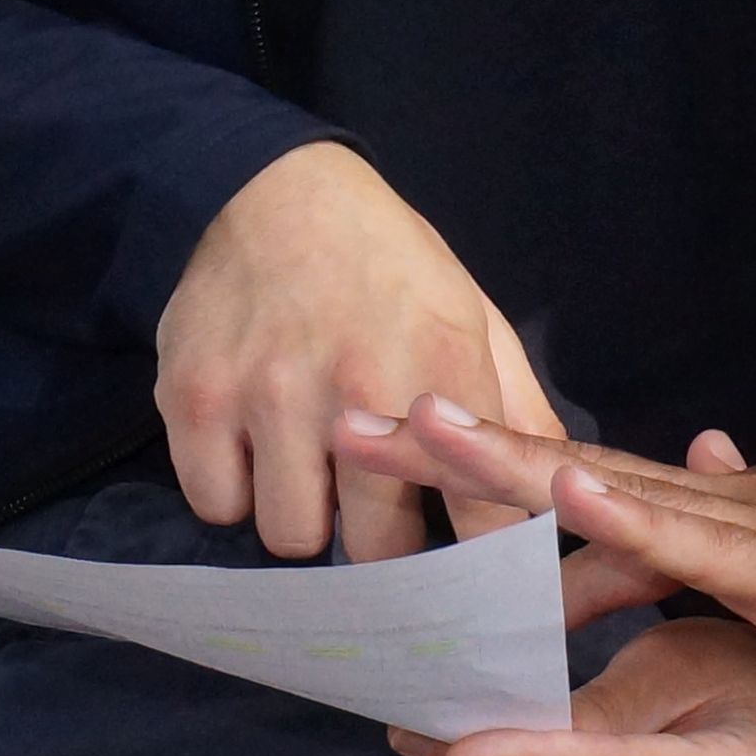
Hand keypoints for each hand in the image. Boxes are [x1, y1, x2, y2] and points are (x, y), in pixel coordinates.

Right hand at [158, 146, 552, 561]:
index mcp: (443, 367)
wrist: (272, 186)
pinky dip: (234, 490)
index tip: (468, 570)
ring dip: (304, 515)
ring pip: (293, 538)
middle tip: (373, 504)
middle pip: (377, 550)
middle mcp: (358, 387)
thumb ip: (517, 408)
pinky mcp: (195, 398)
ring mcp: (269, 394)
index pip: (479, 523)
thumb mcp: (472, 315)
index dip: (478, 561)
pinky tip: (252, 449)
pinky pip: (217, 506)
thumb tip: (560, 491)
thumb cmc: (386, 261)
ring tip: (308, 467)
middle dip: (379, 538)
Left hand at [334, 396, 755, 655]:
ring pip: (613, 494)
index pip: (582, 482)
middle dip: (453, 447)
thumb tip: (696, 472)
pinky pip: (703, 548)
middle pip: (564, 467)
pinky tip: (567, 498)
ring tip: (418, 426)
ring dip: (513, 463)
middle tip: (349, 411)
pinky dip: (631, 521)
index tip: (393, 433)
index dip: (485, 459)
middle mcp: (723, 502)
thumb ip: (750, 522)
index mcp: (724, 507)